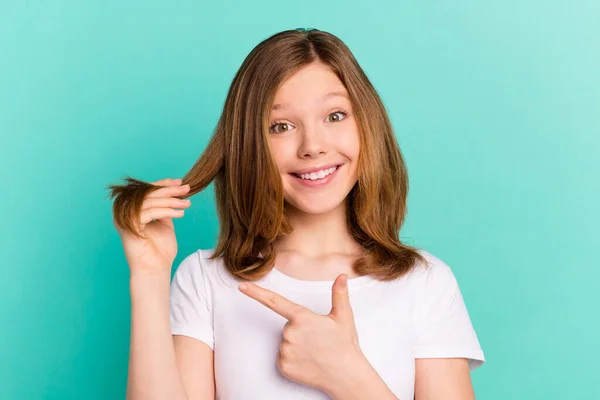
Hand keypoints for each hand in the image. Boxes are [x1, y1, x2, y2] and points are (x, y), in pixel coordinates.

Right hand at [113, 178, 190, 275]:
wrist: (156, 269)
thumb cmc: (160, 250)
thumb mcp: (165, 223)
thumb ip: (164, 208)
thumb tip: (174, 193)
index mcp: (133, 210)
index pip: (147, 191)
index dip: (164, 184)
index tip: (181, 183)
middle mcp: (125, 212)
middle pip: (148, 194)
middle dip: (170, 190)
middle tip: (187, 189)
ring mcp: (125, 218)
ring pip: (150, 201)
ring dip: (171, 201)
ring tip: (186, 204)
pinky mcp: (129, 225)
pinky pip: (150, 212)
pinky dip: (167, 211)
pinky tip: (180, 214)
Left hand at [238, 274, 365, 392]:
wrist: (346, 376)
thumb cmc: (344, 345)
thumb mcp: (344, 317)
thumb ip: (339, 294)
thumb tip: (342, 275)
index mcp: (302, 317)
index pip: (275, 301)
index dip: (256, 293)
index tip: (242, 286)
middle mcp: (290, 333)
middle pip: (287, 326)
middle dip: (300, 329)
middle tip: (317, 338)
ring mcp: (285, 351)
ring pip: (285, 342)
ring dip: (296, 344)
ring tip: (314, 351)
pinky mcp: (283, 366)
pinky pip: (283, 357)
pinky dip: (293, 358)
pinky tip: (307, 361)